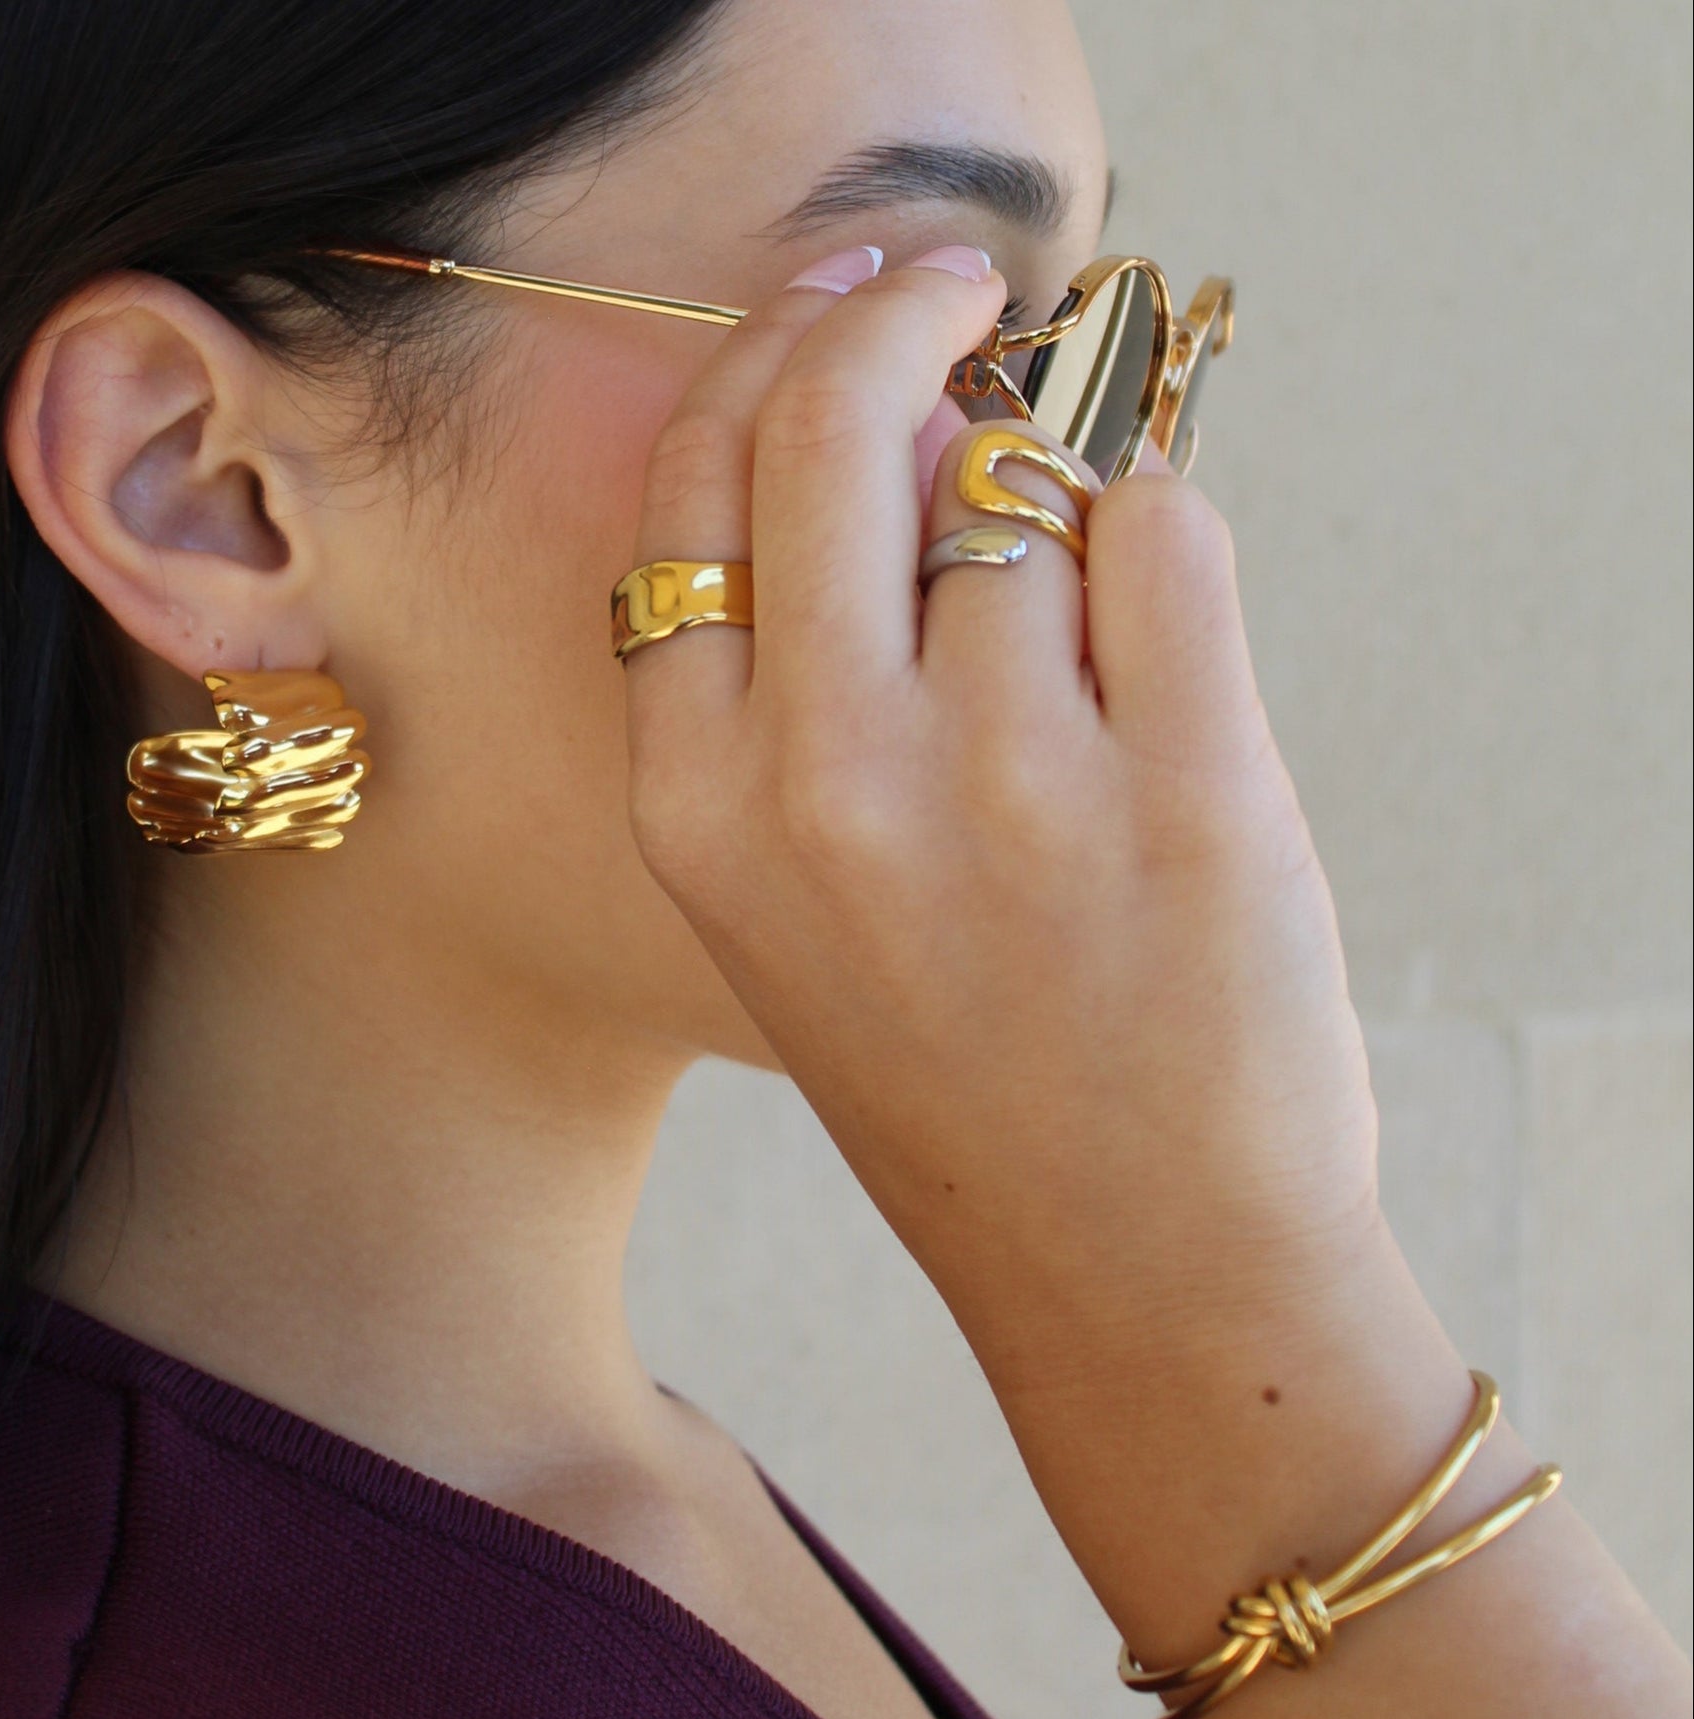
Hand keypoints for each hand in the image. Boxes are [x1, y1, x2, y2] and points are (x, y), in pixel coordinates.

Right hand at [622, 244, 1383, 1366]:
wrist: (1138, 1272)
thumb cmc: (963, 1086)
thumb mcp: (789, 914)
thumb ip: (787, 695)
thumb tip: (889, 441)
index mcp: (698, 809)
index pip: (690, 493)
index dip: (761, 362)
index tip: (835, 304)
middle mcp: (825, 783)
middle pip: (828, 426)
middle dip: (894, 316)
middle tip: (963, 292)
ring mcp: (1007, 783)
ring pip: (1017, 481)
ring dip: (1052, 504)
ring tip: (1077, 630)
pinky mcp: (1183, 784)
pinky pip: (1163, 530)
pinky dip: (1161, 541)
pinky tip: (1154, 643)